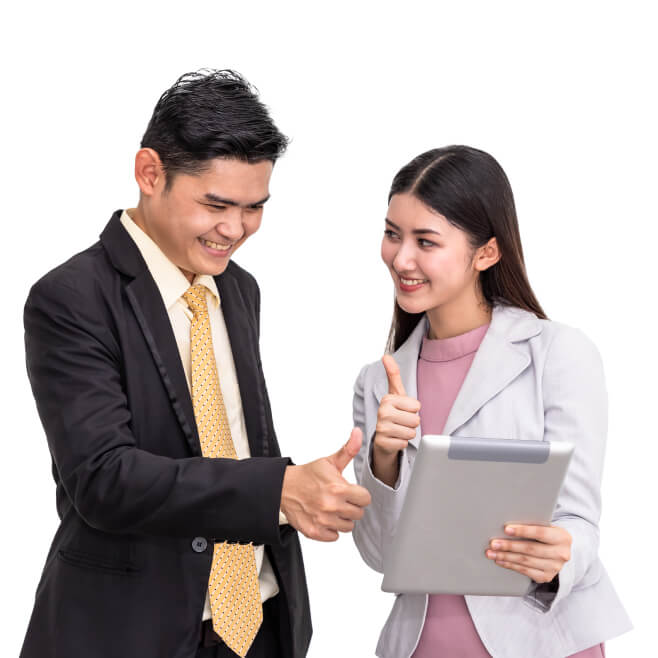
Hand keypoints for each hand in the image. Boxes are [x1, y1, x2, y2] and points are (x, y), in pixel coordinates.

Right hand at [280, 428, 371, 541]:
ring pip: (348, 526)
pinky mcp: (315, 532)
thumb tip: (358, 432)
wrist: (284, 487)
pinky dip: (331, 529)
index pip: (365, 499)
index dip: (359, 494)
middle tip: (339, 498)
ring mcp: (323, 521)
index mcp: (338, 488)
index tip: (350, 491)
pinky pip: (335, 536)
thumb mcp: (330, 461)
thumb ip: (349, 449)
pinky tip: (324, 517)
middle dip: (351, 506)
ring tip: (332, 507)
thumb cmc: (308, 475)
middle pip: (358, 514)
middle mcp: (332, 506)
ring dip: (342, 518)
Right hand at [372, 354, 420, 486]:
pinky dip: (402, 443)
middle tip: (402, 422)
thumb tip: (385, 355)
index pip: (417, 406)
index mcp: (387, 399)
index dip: (413, 410)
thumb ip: (392, 374)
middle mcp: (382, 412)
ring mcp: (381, 428)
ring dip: (408, 433)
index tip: (403, 410)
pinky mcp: (382, 443)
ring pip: (411, 432)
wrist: (382, 437)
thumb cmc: (393, 413)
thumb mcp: (395, 394)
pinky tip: (394, 439)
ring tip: (398, 430)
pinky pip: (404, 443)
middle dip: (412, 423)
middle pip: (416, 420)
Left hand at [485, 524, 571, 583]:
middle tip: (493, 543)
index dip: (522, 531)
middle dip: (509, 546)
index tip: (506, 529)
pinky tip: (500, 560)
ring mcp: (554, 568)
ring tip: (492, 552)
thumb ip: (532, 525)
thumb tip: (507, 525)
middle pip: (530, 549)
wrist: (559, 551)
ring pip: (525, 561)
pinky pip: (525, 571)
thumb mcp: (546, 526)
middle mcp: (561, 554)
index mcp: (562, 537)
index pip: (540, 533)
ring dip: (505, 556)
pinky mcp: (546, 577)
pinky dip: (510, 565)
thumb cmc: (546, 534)